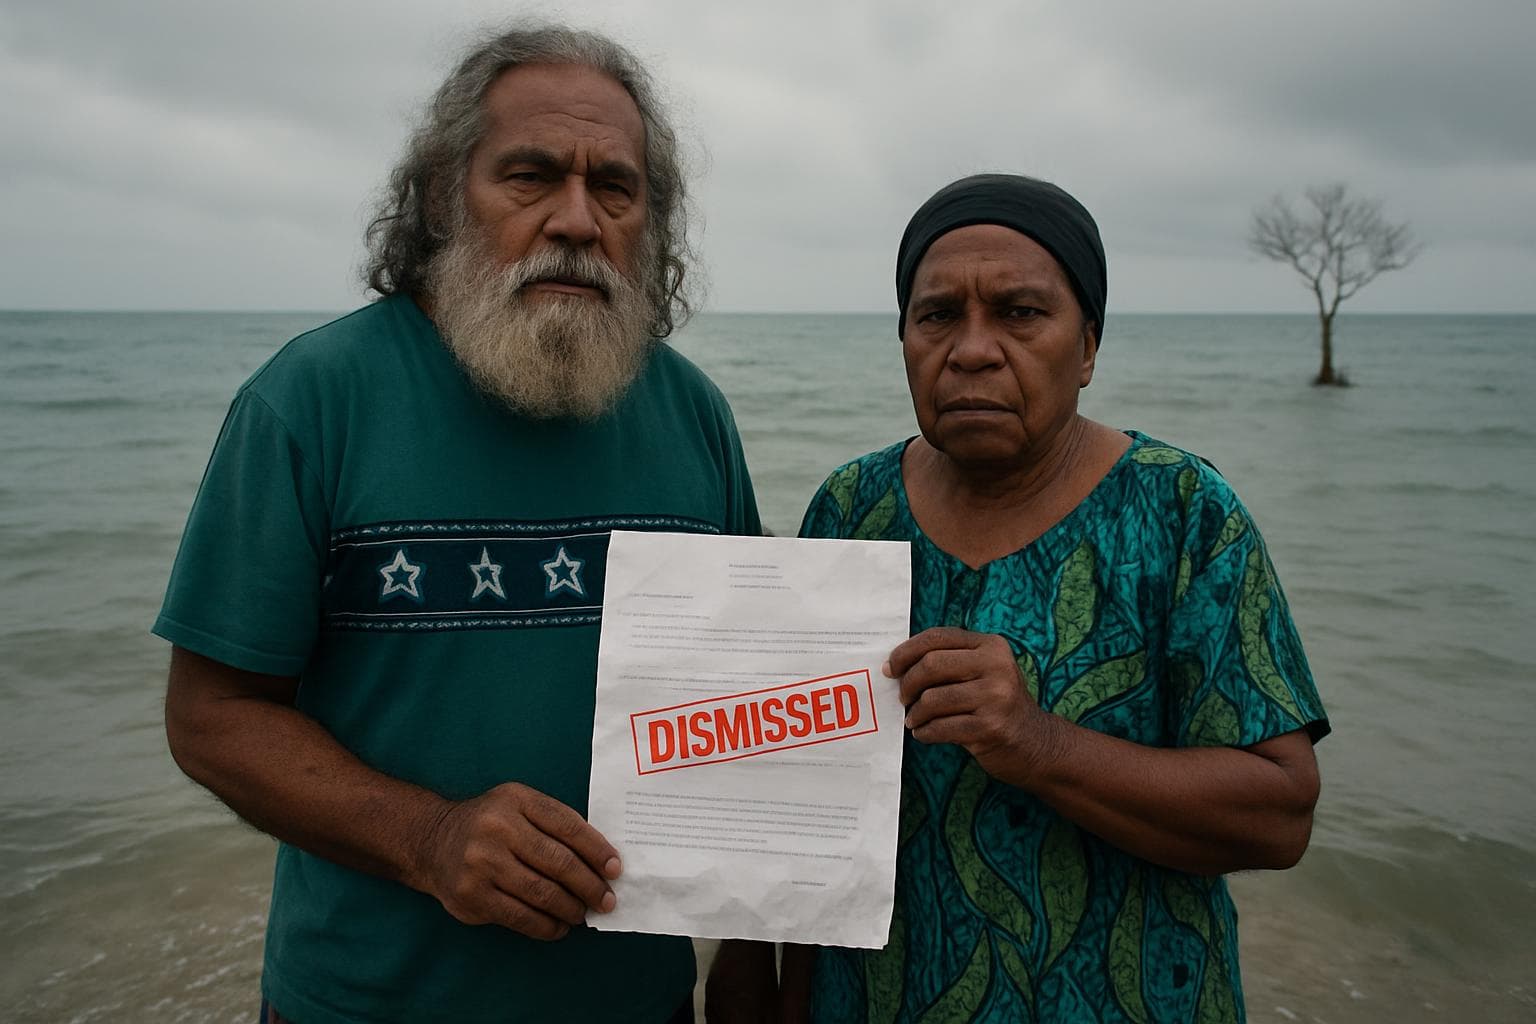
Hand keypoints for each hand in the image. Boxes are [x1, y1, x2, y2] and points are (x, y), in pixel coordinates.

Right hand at [419, 782, 620, 940]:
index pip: (568, 826)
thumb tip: (600, 860)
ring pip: (542, 893)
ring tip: (582, 914)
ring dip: (570, 908)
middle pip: (559, 862)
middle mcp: (498, 828)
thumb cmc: (490, 824)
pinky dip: (546, 926)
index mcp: (516, 800)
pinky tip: (558, 927)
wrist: (432, 841)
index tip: (615, 869)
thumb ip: (554, 824)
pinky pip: (520, 917)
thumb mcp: (518, 806)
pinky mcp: (472, 895)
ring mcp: (482, 863)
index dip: (597, 850)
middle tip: (606, 900)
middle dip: (590, 885)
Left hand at [890, 628, 1056, 782]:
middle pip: (931, 665)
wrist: (1034, 742)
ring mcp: (995, 697)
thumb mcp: (984, 671)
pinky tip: (925, 733)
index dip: (907, 651)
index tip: (891, 668)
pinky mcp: (989, 727)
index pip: (938, 637)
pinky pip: (940, 727)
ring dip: (915, 713)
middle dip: (908, 683)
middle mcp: (996, 666)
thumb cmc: (997, 704)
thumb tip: (897, 664)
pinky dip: (925, 732)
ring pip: (932, 699)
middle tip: (903, 698)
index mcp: (991, 646)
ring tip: (914, 719)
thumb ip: (951, 660)